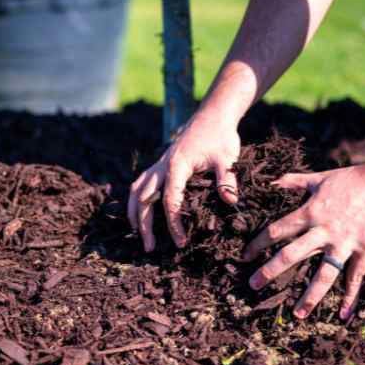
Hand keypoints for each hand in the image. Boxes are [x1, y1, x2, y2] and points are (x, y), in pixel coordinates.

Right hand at [128, 112, 240, 251]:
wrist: (212, 116)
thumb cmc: (220, 137)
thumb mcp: (227, 158)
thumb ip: (227, 179)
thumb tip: (230, 201)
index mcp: (177, 166)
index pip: (170, 201)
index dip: (173, 223)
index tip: (180, 242)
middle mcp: (162, 166)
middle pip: (144, 199)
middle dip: (144, 225)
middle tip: (150, 248)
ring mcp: (158, 165)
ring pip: (136, 191)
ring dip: (134, 213)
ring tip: (137, 235)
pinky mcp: (159, 165)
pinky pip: (140, 184)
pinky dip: (136, 201)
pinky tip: (139, 214)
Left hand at [242, 162, 364, 319]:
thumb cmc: (353, 178)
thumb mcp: (319, 178)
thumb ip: (294, 181)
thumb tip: (272, 181)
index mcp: (310, 212)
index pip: (277, 231)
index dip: (258, 244)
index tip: (244, 256)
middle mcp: (324, 230)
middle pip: (291, 255)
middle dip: (270, 271)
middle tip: (253, 285)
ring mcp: (345, 243)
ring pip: (324, 274)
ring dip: (310, 295)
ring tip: (298, 314)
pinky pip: (355, 277)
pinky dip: (350, 296)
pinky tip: (343, 314)